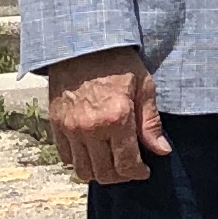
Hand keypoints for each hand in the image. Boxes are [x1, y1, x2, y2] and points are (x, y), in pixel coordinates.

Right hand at [45, 47, 168, 184]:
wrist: (82, 42)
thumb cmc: (117, 61)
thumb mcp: (144, 86)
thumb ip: (151, 123)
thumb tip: (162, 151)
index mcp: (117, 118)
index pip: (127, 164)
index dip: (138, 173)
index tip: (144, 171)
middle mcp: (90, 128)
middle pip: (105, 173)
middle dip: (120, 176)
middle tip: (129, 168)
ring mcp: (70, 128)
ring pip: (82, 170)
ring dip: (98, 173)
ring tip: (110, 163)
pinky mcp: (55, 123)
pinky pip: (65, 156)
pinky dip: (78, 161)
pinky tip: (91, 152)